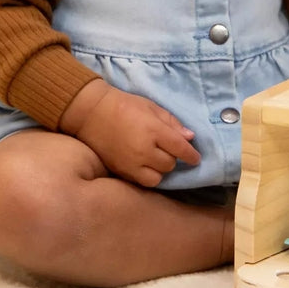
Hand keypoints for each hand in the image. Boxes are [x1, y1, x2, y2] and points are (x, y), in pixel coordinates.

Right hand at [61, 79, 199, 186]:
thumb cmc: (125, 105)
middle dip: (172, 157)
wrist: (92, 114)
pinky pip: (142, 182)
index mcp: (153, 130)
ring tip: (156, 159)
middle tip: (167, 149)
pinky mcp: (120, 171)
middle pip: (169, 164)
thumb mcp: (152, 107)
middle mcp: (144, 150)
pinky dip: (148, 176)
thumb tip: (190, 138)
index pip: (180, 148)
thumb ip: (172, 123)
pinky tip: (145, 166)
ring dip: (160, 169)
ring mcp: (131, 163)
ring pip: (157, 177)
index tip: (196, 159)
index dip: (191, 155)